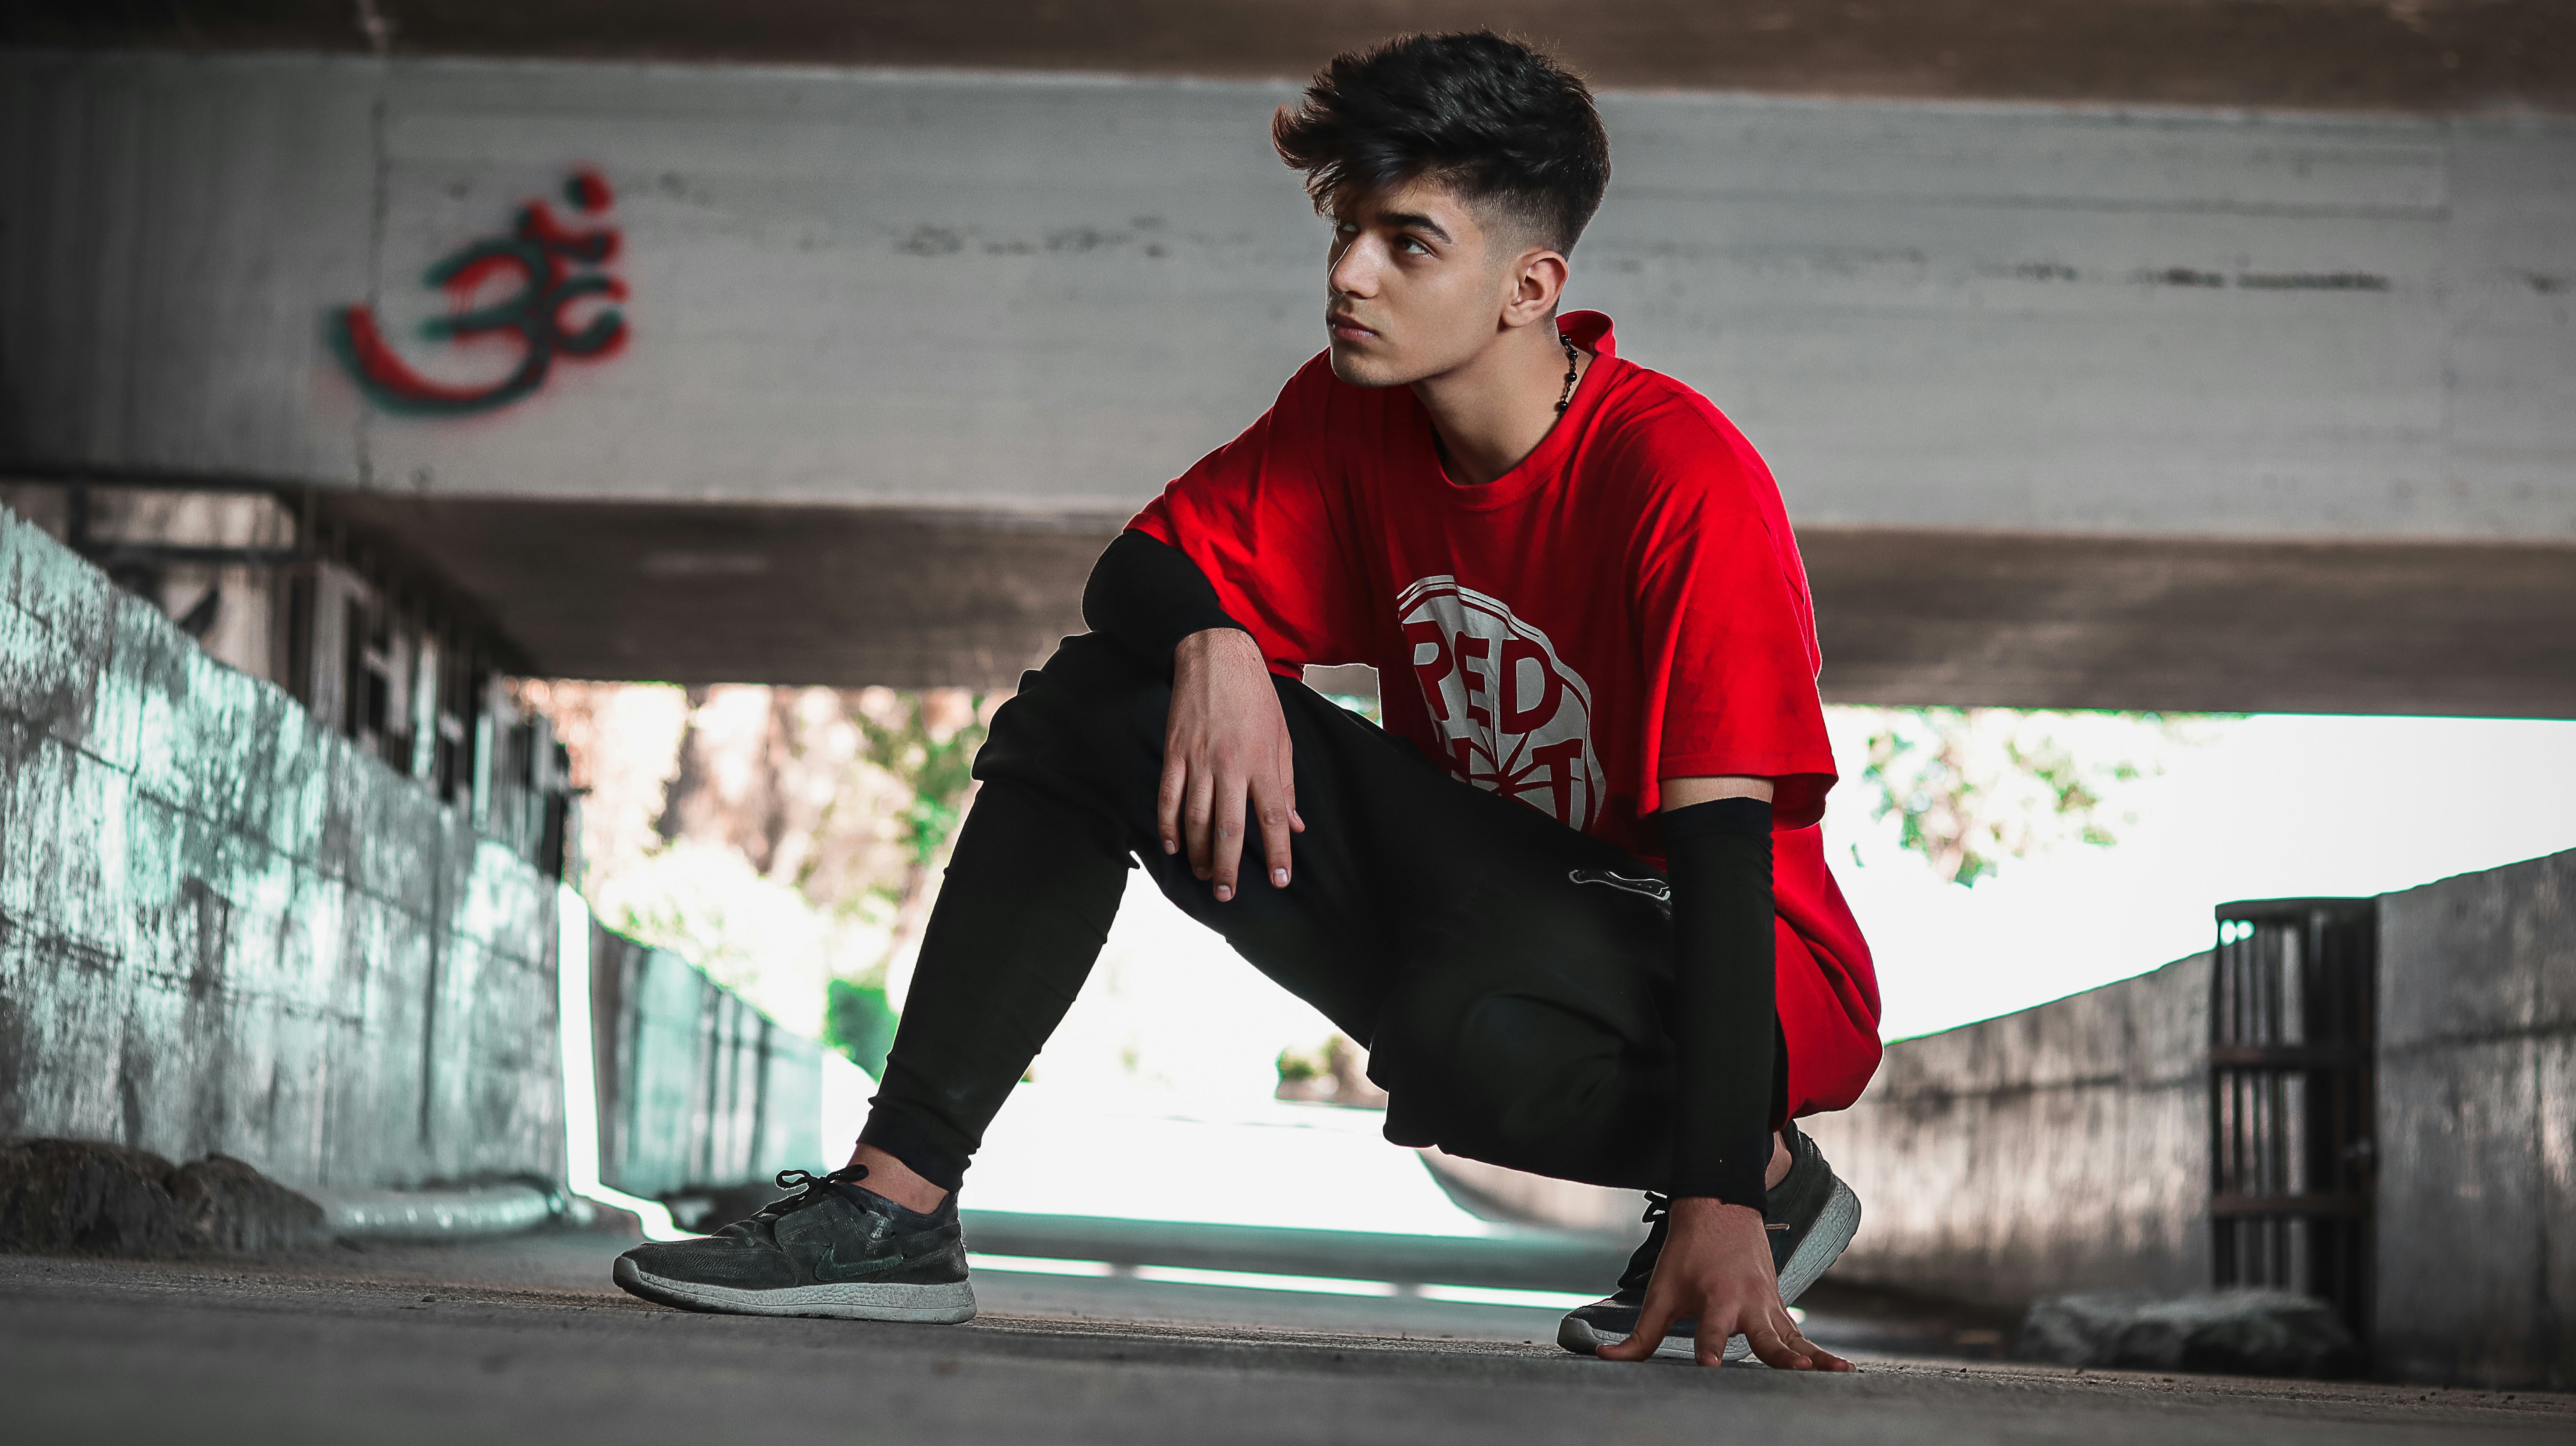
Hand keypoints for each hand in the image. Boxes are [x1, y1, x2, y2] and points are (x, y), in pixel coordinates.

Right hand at [1161, 628, 1303, 900]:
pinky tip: (1173, 847)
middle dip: (1228, 867)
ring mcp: (1199, 759)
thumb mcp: (1282, 737)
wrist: (1216, 656)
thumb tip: (1296, 824)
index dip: (1277, 852)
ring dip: (1198, 853)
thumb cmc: (1256, 698)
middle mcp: (1231, 765)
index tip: (1281, 880)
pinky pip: (1169, 797)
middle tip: (1227, 894)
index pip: (1273, 817)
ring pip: (1196, 818)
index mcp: (1263, 761)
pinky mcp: (1174, 753)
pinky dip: (1169, 825)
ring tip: (1202, 876)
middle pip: (1229, 827)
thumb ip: (1286, 783)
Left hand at [1596, 1196, 1853, 1370]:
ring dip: (1815, 1356)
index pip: (1711, 1330)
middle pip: (1766, 1335)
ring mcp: (1769, 1305)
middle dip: (1780, 1355)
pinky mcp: (1779, 1307)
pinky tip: (1840, 1369)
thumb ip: (1640, 1334)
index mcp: (1716, 1298)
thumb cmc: (1687, 1254)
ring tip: (1839, 1373)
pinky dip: (1819, 1351)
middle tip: (1797, 1370)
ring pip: (1794, 1337)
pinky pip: (1800, 1334)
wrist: (1720, 1209)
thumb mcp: (1660, 1293)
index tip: (1709, 1365)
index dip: (1709, 1347)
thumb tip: (1607, 1359)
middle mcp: (1748, 1303)